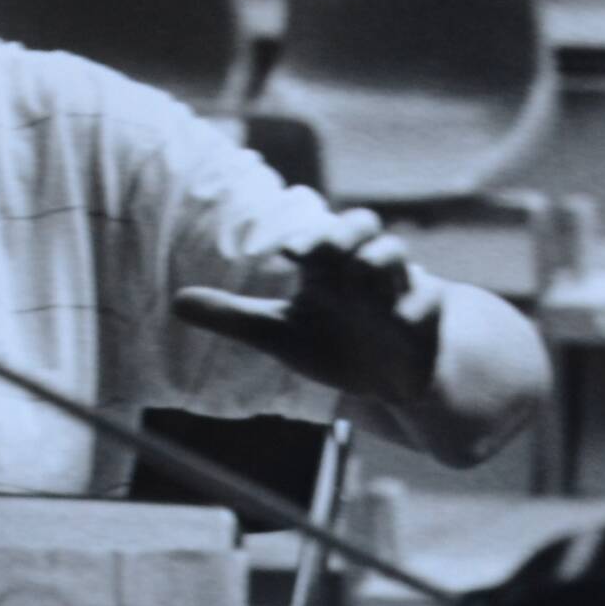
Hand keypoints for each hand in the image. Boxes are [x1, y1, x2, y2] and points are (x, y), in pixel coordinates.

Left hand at [171, 210, 444, 406]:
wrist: (391, 381)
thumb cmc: (336, 345)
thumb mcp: (281, 335)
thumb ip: (234, 318)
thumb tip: (176, 301)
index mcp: (326, 268)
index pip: (316, 235)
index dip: (305, 236)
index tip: (285, 250)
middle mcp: (361, 268)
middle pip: (361, 224)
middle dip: (344, 231)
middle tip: (324, 250)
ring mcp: (398, 288)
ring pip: (396, 253)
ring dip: (379, 258)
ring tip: (360, 276)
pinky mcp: (427, 314)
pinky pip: (425, 301)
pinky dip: (411, 308)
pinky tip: (399, 321)